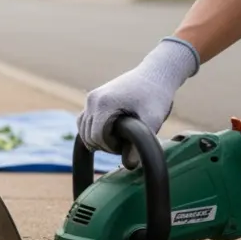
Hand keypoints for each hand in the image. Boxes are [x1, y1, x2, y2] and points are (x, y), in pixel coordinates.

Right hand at [78, 38, 199, 153]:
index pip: (96, 137)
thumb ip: (140, 143)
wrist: (156, 73)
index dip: (111, 147)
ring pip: (83, 129)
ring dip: (98, 139)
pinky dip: (94, 131)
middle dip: (105, 144)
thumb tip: (130, 165)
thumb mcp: (153, 120)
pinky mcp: (93, 98)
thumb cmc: (156, 95)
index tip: (128, 145)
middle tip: (127, 143)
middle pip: (88, 135)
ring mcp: (91, 98)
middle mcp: (93, 100)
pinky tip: (110, 134)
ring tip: (120, 139)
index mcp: (103, 104)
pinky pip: (85, 121)